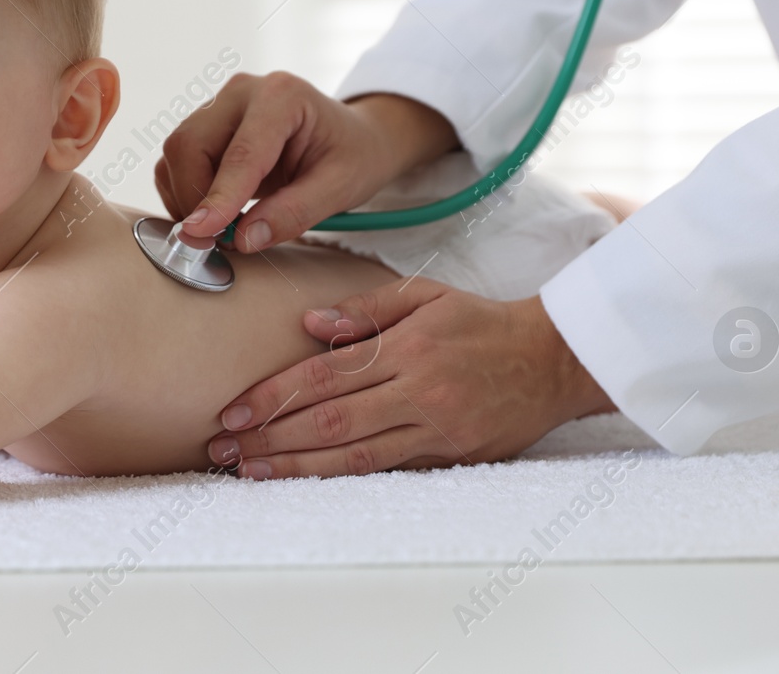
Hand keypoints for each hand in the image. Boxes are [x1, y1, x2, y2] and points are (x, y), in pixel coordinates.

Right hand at [154, 72, 458, 251]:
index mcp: (282, 96)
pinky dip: (183, 192)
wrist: (354, 138)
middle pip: (190, 145)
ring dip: (188, 198)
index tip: (202, 234)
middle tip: (220, 240)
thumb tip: (243, 239)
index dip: (219, 198)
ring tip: (225, 226)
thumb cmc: (353, 156)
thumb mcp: (340, 188)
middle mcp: (242, 92)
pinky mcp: (207, 125)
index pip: (240, 153)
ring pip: (177, 154)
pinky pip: (175, 161)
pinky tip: (216, 211)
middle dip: (195, 198)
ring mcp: (220, 105)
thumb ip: (293, 213)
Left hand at [206, 278, 615, 476]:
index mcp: (408, 346)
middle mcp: (420, 391)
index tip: (234, 412)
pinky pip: (388, 471)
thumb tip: (309, 324)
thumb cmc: (482, 322)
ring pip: (356, 457)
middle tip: (225, 450)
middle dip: (272, 438)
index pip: (326, 375)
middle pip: (332, 421)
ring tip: (250, 474)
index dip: (275, 396)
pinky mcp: (451, 458)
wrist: (553, 360)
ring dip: (297, 468)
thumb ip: (366, 308)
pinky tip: (306, 483)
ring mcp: (436, 430)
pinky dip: (342, 479)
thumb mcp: (427, 295)